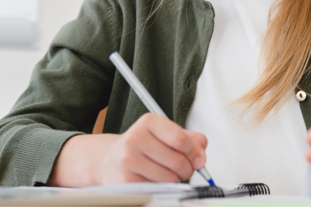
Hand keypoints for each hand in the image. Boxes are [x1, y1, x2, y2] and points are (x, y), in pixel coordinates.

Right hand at [48, 113, 207, 185]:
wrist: (109, 159)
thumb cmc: (142, 147)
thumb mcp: (165, 135)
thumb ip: (190, 140)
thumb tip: (201, 156)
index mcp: (149, 122)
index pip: (181, 139)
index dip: (194, 153)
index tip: (197, 159)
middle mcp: (136, 138)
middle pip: (177, 160)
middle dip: (187, 170)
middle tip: (184, 170)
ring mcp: (128, 159)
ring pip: (169, 178)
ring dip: (174, 180)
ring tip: (167, 174)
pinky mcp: (125, 180)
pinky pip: (157, 189)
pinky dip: (161, 188)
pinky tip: (154, 179)